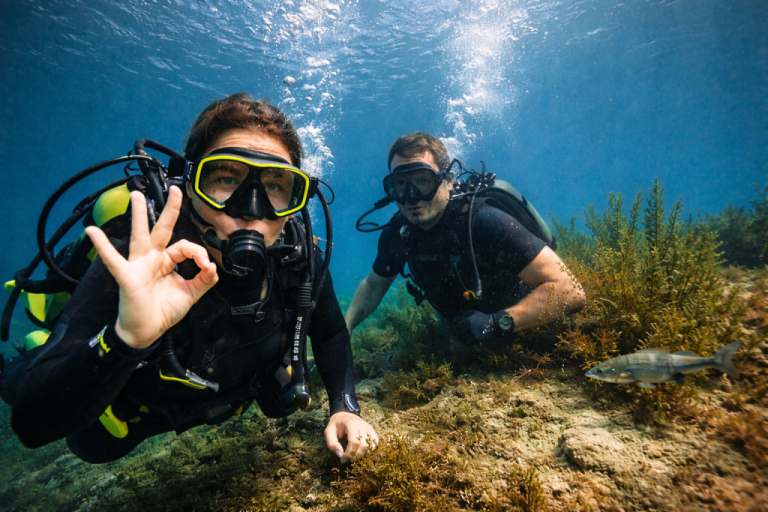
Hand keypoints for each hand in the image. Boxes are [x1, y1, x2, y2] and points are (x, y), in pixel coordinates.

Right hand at [85, 187, 218, 348]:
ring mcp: (139, 265)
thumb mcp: (190, 295)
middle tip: (175, 190)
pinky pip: (113, 259)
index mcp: (168, 261)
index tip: (206, 267)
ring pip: (140, 235)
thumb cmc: (163, 310)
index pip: (185, 247)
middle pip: (162, 229)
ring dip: (138, 215)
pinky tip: (93, 231)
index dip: (198, 253)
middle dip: (169, 209)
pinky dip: (103, 246)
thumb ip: (204, 280)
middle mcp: (153, 258)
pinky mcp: (127, 276)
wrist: (146, 331)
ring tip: (135, 195)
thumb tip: (213, 266)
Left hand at [325, 412, 378, 462]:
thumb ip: (332, 444)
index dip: (349, 454)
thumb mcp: (328, 432)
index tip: (342, 459)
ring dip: (363, 455)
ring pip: (370, 446)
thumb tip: (340, 455)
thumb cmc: (336, 424)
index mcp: (351, 424)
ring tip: (354, 456)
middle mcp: (362, 425)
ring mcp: (368, 427)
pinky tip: (362, 452)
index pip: (354, 442)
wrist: (343, 414)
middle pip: (363, 445)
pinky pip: (375, 443)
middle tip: (348, 459)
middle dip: (356, 456)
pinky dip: (370, 450)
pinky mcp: (372, 431)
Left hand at [453, 310, 501, 345]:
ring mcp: (473, 333)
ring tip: (463, 338)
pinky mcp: (476, 339)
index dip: (458, 327)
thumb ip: (465, 314)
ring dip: (462, 339)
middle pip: (460, 332)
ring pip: (463, 338)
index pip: (458, 326)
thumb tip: (456, 319)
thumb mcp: (475, 312)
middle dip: (460, 333)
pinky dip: (466, 342)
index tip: (460, 328)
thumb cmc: (483, 317)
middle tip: (461, 334)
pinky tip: (467, 341)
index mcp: (468, 320)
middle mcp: (469, 327)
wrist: (494, 324)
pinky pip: (468, 342)